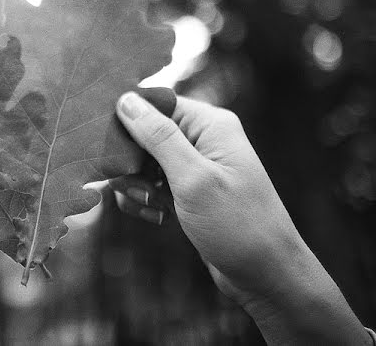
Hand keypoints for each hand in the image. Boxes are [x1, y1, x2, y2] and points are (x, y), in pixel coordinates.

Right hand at [113, 93, 370, 345]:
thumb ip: (159, 137)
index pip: (155, 102)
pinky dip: (144, 198)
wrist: (266, 275)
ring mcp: (196, 166)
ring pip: (143, 161)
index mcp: (210, 124)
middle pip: (144, 132)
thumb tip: (126, 100)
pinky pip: (151, 183)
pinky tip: (155, 216)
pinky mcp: (188, 190)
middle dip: (131, 161)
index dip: (128, 120)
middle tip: (138, 189)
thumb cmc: (238, 225)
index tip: (108, 147)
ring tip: (152, 206)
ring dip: (135, 184)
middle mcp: (203, 139)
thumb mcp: (193, 179)